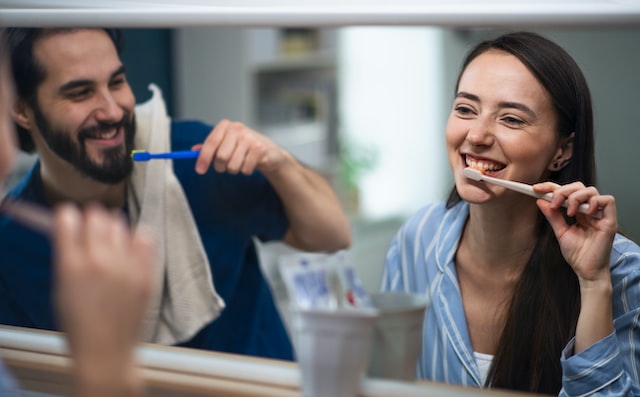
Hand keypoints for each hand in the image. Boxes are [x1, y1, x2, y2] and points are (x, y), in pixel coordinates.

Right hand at [53, 203, 153, 396]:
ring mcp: (126, 265)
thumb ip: (66, 256)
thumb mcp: (61, 288)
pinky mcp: (146, 272)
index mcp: (72, 264)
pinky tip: (131, 248)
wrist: (106, 351)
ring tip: (111, 243)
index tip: (70, 221)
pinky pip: (144, 237)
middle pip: (96, 215)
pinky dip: (137, 237)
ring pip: (120, 222)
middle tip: (91, 231)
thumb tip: (72, 229)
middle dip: (91, 219)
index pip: (68, 217)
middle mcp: (100, 260)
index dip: (68, 217)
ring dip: (113, 227)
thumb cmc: (80, 324)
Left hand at [193, 119, 290, 175]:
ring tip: (240, 163)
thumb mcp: (226, 143)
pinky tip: (250, 164)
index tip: (199, 170)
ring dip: (234, 170)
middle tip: (226, 166)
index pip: (210, 143)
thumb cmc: (244, 147)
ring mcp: (250, 138)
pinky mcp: (260, 149)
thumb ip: (210, 147)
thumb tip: (193, 151)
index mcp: (226, 126)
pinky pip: (245, 169)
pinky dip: (246, 171)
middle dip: (221, 167)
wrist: (269, 152)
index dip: (203, 158)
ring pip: (233, 165)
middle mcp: (237, 129)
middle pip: (221, 157)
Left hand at [533, 181, 616, 283]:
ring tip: (569, 212)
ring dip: (576, 197)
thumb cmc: (577, 254)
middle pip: (579, 187)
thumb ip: (552, 216)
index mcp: (578, 212)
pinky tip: (585, 213)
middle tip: (553, 203)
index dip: (552, 187)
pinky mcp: (610, 221)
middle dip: (563, 191)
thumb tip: (540, 200)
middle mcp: (590, 211)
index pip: (566, 192)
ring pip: (591, 191)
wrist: (586, 271)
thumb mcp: (560, 232)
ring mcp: (600, 215)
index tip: (536, 189)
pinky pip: (607, 200)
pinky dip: (594, 202)